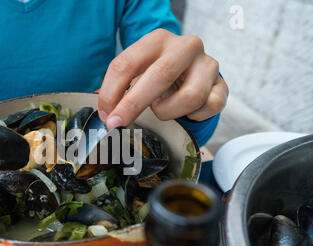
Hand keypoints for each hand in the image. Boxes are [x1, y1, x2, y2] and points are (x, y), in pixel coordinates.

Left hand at [99, 29, 228, 129]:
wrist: (193, 73)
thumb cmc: (159, 75)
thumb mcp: (139, 73)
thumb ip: (121, 90)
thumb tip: (108, 115)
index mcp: (157, 40)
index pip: (127, 63)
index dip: (111, 92)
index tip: (106, 114)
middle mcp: (185, 47)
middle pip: (160, 75)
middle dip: (134, 104)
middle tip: (118, 123)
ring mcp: (207, 65)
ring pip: (190, 97)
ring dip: (168, 111)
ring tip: (162, 107)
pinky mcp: (221, 85)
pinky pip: (207, 108)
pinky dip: (193, 116)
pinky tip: (186, 111)